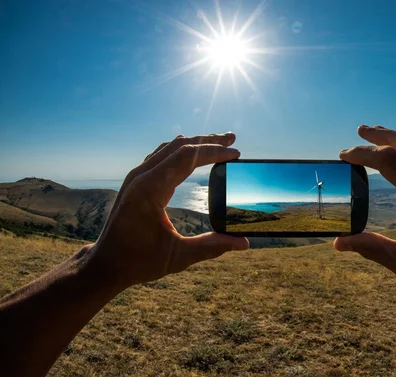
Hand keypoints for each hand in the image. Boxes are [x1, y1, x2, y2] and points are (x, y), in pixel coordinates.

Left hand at [85, 133, 248, 289]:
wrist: (104, 264)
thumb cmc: (138, 261)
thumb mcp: (178, 256)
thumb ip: (212, 247)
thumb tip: (244, 243)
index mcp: (150, 189)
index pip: (187, 157)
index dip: (214, 152)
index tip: (236, 154)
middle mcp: (141, 177)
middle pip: (179, 146)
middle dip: (208, 141)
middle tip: (233, 139)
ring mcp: (136, 177)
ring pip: (169, 148)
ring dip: (195, 143)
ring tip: (218, 143)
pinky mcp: (136, 182)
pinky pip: (161, 156)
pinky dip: (181, 151)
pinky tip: (193, 154)